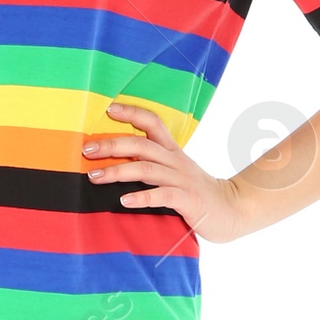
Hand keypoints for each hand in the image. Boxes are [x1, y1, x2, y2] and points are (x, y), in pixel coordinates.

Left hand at [82, 101, 251, 243]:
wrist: (232, 210)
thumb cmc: (196, 192)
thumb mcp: (175, 172)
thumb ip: (152, 164)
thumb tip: (116, 161)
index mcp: (172, 151)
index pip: (152, 123)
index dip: (132, 112)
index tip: (108, 109)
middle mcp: (175, 161)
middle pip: (141, 145)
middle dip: (111, 145)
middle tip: (86, 150)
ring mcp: (182, 180)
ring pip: (146, 169)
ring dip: (117, 171)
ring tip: (94, 177)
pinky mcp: (188, 200)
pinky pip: (162, 195)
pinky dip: (141, 197)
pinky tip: (123, 201)